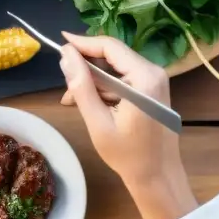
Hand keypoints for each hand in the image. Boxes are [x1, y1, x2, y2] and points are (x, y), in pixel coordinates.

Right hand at [59, 34, 197, 218]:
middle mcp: (154, 72)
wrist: (159, 177)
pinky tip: (90, 102)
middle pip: (113, 55)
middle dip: (86, 66)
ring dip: (94, 79)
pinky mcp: (153, 90)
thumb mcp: (98, 121)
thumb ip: (81, 86)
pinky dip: (106, 87)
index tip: (60, 41)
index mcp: (144, 78)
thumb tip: (65, 55)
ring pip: (116, 67)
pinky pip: (124, 78)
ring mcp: (156, 81)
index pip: (110, 47)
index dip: (83, 42)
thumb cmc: (128, 155)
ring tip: (72, 99)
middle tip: (65, 83)